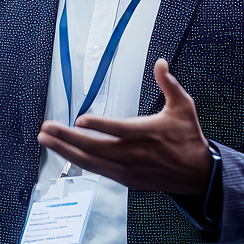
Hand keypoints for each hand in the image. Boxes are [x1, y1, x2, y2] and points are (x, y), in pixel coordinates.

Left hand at [37, 58, 211, 195]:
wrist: (197, 175)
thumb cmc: (188, 138)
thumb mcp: (184, 107)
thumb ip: (169, 84)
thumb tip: (160, 63)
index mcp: (148, 134)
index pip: (120, 130)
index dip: (100, 126)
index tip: (80, 120)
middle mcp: (135, 154)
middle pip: (96, 148)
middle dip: (68, 139)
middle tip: (47, 128)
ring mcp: (128, 170)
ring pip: (91, 162)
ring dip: (66, 151)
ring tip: (46, 139)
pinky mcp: (125, 180)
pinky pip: (97, 170)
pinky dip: (78, 162)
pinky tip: (63, 153)